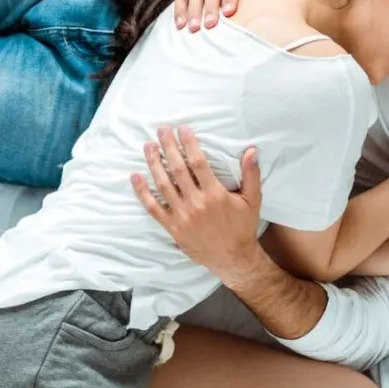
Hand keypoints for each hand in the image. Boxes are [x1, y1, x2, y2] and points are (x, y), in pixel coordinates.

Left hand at [130, 125, 262, 278]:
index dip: (189, 144)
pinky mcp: (173, 227)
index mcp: (215, 194)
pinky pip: (153, 208)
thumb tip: (251, 150)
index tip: (182, 129)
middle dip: (169, 147)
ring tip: (148, 146)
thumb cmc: (243, 227)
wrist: (233, 258)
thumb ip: (251, 174)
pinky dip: (142, 192)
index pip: (198, 162)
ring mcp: (182, 216)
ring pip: (163, 185)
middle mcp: (196, 203)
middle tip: (162, 130)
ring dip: (154, 163)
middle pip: (178, 169)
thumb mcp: (253, 200)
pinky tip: (135, 176)